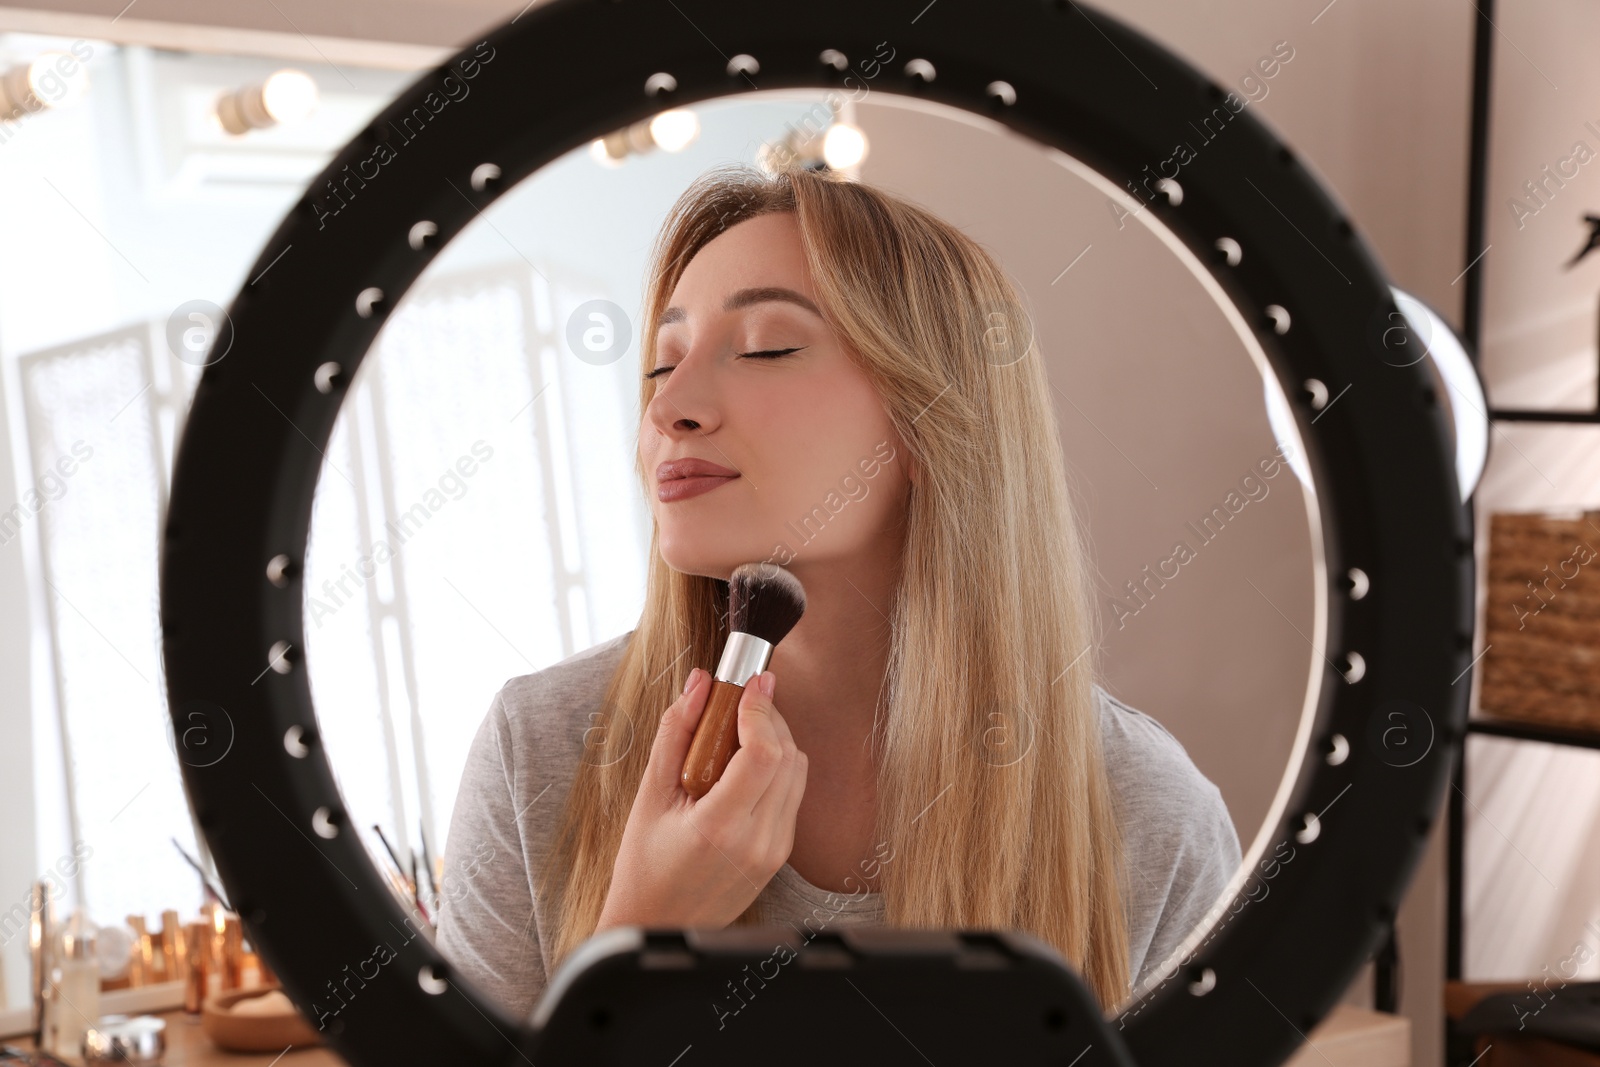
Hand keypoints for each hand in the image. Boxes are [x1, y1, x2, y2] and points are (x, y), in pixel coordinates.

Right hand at [596, 668, 807, 931]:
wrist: (658, 925)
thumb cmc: (643, 868)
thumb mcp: (649, 797)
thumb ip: (675, 733)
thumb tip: (699, 684)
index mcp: (719, 827)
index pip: (763, 754)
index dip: (760, 710)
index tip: (749, 684)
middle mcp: (757, 841)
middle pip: (788, 756)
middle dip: (769, 716)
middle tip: (741, 700)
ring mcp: (775, 852)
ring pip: (798, 773)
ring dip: (777, 740)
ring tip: (739, 732)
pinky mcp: (781, 855)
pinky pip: (793, 795)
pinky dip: (777, 769)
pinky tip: (744, 767)